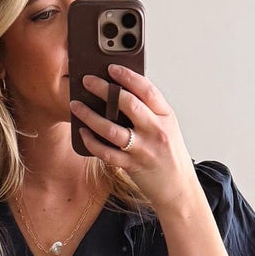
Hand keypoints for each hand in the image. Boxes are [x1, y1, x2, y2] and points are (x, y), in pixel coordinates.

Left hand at [70, 64, 200, 213]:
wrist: (178, 187)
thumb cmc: (169, 154)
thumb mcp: (167, 126)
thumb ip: (149, 110)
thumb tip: (121, 90)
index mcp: (166, 116)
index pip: (147, 90)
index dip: (128, 76)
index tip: (111, 67)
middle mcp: (156, 130)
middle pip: (127, 104)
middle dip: (104, 89)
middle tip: (87, 80)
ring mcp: (144, 149)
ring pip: (111, 129)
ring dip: (90, 116)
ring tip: (76, 105)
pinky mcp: (132, 166)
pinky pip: (106, 152)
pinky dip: (92, 141)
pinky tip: (82, 132)